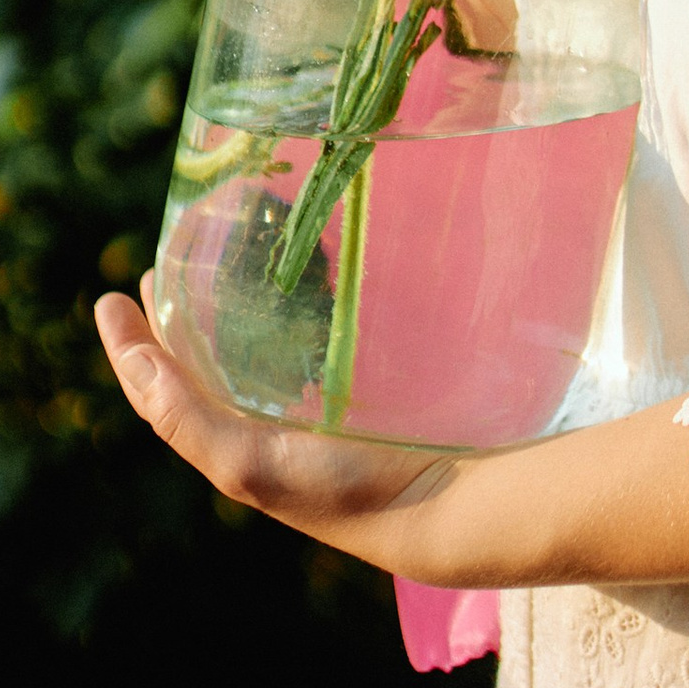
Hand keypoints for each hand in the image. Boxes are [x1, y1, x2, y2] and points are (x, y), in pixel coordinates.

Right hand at [94, 283, 688, 590]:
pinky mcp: (276, 482)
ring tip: (118, 310)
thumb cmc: (533, 438)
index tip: (217, 279)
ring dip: (151, 365)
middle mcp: (316, 462)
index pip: (284, 383)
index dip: (239, 337)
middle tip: (146, 284)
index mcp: (359, 433)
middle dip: (178, 343)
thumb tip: (570, 175)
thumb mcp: (508, 351)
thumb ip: (523, 290)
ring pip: (197, 415)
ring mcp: (288, 477)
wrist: (523, 513)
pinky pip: (202, 435)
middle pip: (225, 396)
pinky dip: (163, 393)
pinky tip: (136, 347)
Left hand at [95, 278, 457, 541]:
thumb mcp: (248, 461)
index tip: (111, 296)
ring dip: (222, 318)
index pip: (159, 392)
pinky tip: (293, 295)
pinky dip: (280, 321)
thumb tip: (135, 364)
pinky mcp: (349, 395)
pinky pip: (298, 352)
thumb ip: (185, 417)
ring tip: (212, 273)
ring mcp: (305, 413)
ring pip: (245, 358)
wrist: (435, 503)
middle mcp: (259, 429)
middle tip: (158, 271)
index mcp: (228, 445)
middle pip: (196, 369)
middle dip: (169, 324)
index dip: (129, 346)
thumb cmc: (340, 491)